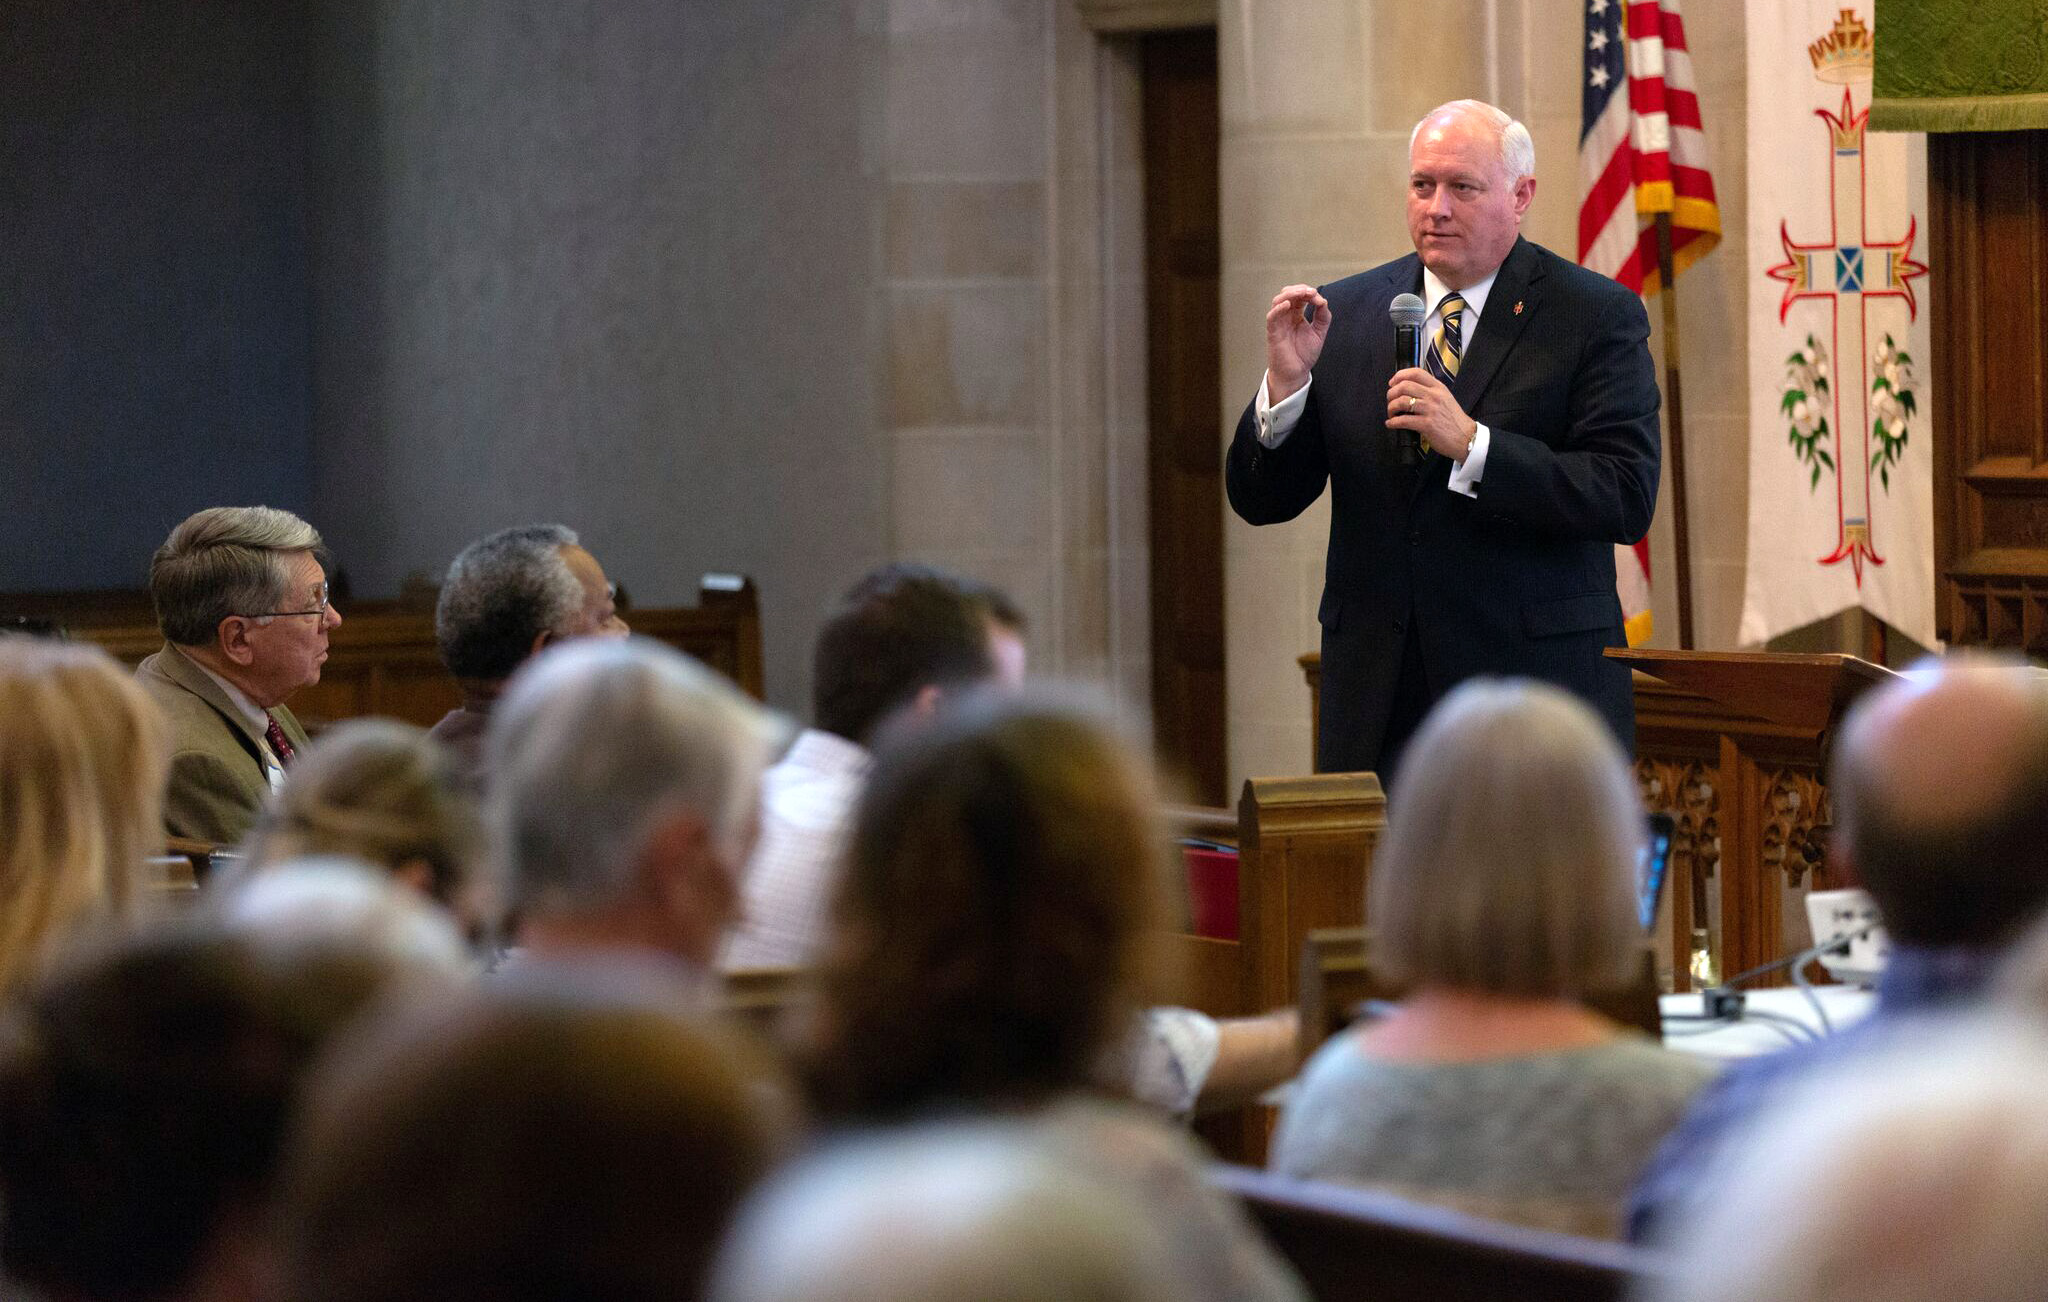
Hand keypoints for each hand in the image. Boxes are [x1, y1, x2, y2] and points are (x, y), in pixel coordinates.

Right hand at [1265, 284, 1329, 402]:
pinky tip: (1287, 305)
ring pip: (1278, 301)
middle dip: (1299, 290)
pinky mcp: (1273, 332)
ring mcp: (1279, 323)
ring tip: (1301, 294)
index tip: (1319, 299)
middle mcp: (1286, 316)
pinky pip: (1272, 317)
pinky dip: (1278, 309)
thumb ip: (1323, 317)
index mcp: (1297, 315)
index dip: (1309, 293)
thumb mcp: (1319, 333)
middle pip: (1288, 294)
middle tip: (1311, 292)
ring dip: (1290, 294)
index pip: (1300, 297)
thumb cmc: (1304, 355)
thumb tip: (1323, 301)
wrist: (1296, 373)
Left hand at [1387, 368, 1477, 459]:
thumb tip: (1409, 390)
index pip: (1416, 373)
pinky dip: (1393, 422)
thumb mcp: (1445, 398)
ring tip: (1391, 414)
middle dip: (1391, 393)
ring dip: (1391, 408)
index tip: (1392, 383)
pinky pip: (1403, 420)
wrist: (1466, 438)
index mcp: (1438, 387)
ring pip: (1402, 401)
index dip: (1400, 376)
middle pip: (1405, 386)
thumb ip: (1430, 392)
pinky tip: (1391, 424)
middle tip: (1390, 401)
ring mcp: (1431, 410)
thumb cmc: (1454, 420)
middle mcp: (1434, 396)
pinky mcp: (1427, 424)